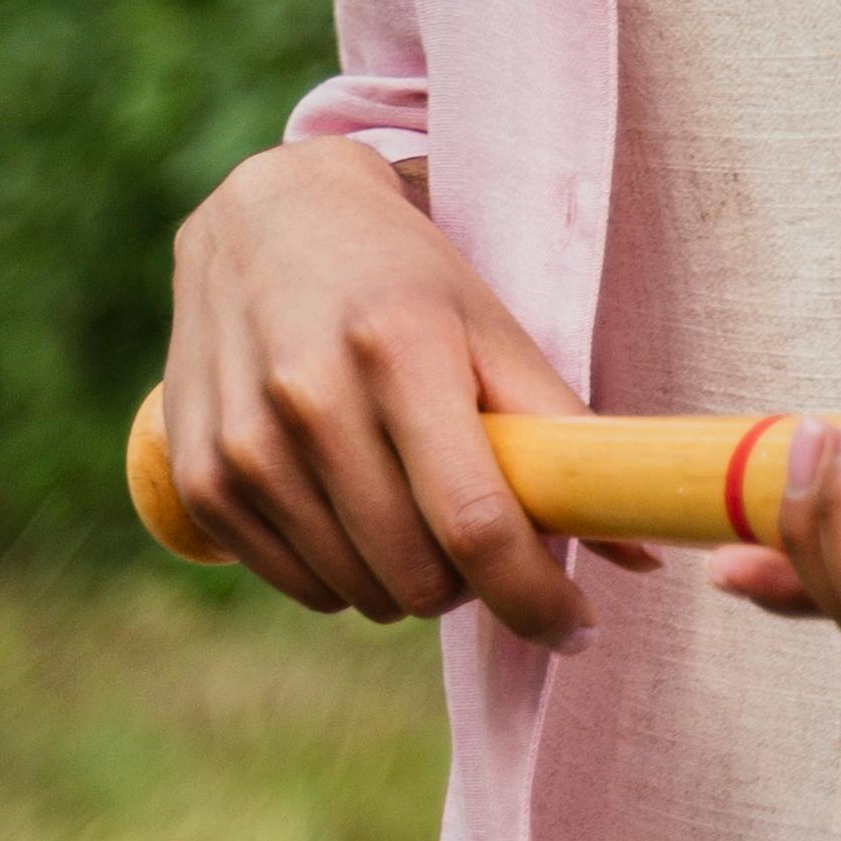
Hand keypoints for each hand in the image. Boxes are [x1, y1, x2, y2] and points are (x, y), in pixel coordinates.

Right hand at [164, 137, 629, 647]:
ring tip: (417, 509)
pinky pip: (297, 586)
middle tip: (484, 536)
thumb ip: (560, 435)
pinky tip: (355, 509)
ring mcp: (245, 443)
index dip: (534, 595)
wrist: (265, 216)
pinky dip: (343, 575)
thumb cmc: (399, 275)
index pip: (474, 520)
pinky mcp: (200, 479)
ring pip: (358, 594)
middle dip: (473, 584)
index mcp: (399, 349)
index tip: (577, 625)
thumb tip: (641, 555)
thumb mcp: (488, 325)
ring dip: (408, 582)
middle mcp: (310, 398)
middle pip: (417, 574)